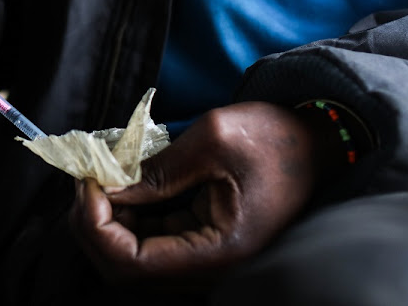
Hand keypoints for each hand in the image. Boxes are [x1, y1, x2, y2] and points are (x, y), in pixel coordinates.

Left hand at [70, 101, 338, 290]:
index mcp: (218, 251)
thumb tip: (106, 185)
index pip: (132, 264)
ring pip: (132, 254)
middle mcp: (208, 265)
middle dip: (94, 222)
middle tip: (86, 177)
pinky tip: (120, 180)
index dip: (97, 225)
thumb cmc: (277, 139)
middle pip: (124, 267)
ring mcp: (203, 254)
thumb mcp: (214, 139)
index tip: (89, 181)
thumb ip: (157, 169)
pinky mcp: (199, 239)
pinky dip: (126, 212)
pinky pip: (149, 238)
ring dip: (106, 217)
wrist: (321, 143)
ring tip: (100, 174)